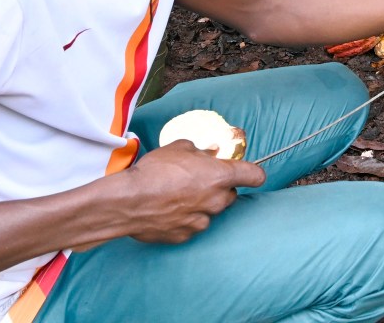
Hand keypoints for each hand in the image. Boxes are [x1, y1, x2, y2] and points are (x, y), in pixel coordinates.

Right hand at [118, 142, 266, 243]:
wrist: (128, 202)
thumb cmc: (154, 171)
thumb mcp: (179, 148)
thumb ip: (200, 151)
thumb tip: (210, 153)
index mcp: (220, 176)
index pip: (255, 176)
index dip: (254, 173)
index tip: (249, 173)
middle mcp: (217, 200)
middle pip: (231, 195)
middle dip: (220, 188)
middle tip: (199, 181)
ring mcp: (202, 220)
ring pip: (212, 211)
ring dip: (202, 205)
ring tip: (178, 196)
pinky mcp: (186, 235)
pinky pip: (193, 225)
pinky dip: (186, 219)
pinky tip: (169, 210)